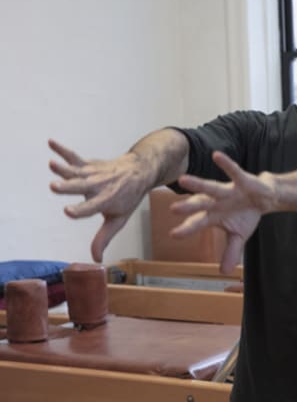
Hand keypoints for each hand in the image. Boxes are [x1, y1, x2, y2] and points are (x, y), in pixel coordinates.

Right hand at [48, 139, 150, 261]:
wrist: (140, 171)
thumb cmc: (128, 197)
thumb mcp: (119, 219)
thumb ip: (105, 237)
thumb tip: (96, 259)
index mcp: (108, 200)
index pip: (92, 207)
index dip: (80, 210)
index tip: (68, 211)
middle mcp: (100, 186)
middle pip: (82, 187)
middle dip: (69, 187)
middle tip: (54, 186)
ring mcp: (94, 174)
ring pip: (76, 172)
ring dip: (63, 168)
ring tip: (52, 164)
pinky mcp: (88, 165)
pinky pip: (74, 157)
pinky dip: (63, 150)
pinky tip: (51, 142)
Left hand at [170, 151, 274, 273]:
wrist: (266, 198)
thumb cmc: (246, 213)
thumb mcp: (239, 235)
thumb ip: (231, 252)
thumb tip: (224, 272)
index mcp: (214, 215)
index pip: (198, 223)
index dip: (187, 228)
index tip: (173, 235)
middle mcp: (217, 202)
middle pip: (200, 205)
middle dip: (188, 207)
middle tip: (172, 209)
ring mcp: (228, 191)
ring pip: (212, 188)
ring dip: (198, 185)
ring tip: (183, 180)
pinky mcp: (242, 181)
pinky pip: (233, 171)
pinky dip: (226, 163)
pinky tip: (216, 155)